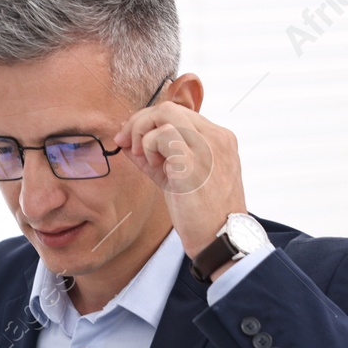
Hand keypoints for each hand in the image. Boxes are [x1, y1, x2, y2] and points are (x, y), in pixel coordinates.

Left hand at [113, 101, 247, 260]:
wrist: (222, 239)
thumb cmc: (203, 214)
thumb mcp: (180, 177)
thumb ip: (158, 157)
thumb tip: (127, 142)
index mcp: (219, 139)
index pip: (179, 113)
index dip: (149, 122)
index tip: (131, 139)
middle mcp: (216, 137)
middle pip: (169, 108)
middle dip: (139, 122)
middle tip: (125, 142)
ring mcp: (206, 147)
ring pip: (165, 114)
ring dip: (142, 132)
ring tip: (144, 158)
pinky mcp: (192, 162)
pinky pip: (161, 135)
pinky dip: (148, 146)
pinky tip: (153, 166)